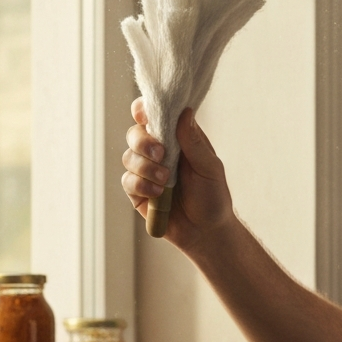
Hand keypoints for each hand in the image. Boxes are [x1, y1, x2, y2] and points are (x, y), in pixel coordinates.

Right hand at [121, 98, 234, 251]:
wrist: (206, 231)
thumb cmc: (213, 196)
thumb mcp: (210, 168)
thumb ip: (194, 142)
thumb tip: (185, 112)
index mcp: (178, 139)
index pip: (156, 116)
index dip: (146, 110)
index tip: (144, 114)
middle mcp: (159, 151)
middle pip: (136, 133)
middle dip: (143, 142)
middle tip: (161, 154)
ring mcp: (146, 170)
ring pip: (129, 156)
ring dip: (145, 167)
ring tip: (165, 180)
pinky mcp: (137, 191)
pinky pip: (128, 180)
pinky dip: (141, 185)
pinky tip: (158, 193)